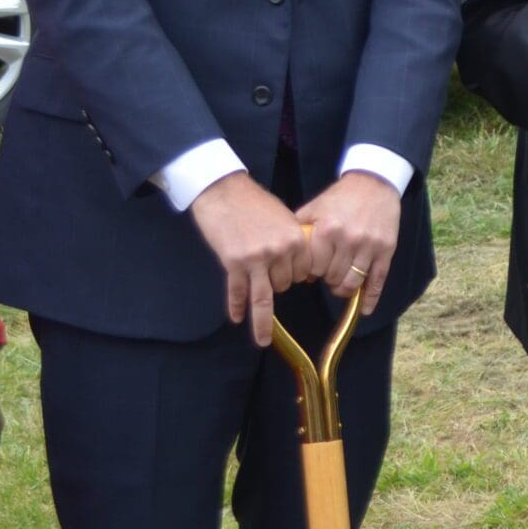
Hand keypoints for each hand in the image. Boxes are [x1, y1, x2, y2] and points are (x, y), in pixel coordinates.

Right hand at [189, 171, 309, 347]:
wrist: (223, 191)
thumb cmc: (254, 202)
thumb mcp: (284, 219)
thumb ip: (293, 243)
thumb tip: (300, 269)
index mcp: (296, 239)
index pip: (304, 272)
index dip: (297, 276)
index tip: (292, 278)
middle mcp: (279, 251)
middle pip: (285, 284)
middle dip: (278, 285)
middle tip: (267, 280)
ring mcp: (256, 259)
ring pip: (264, 297)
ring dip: (262, 316)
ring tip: (263, 338)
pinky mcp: (233, 263)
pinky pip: (238, 293)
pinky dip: (238, 308)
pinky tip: (238, 319)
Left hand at [296, 171, 402, 315]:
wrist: (374, 183)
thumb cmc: (340, 198)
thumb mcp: (313, 208)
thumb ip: (298, 230)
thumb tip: (288, 259)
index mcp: (328, 230)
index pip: (314, 268)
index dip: (311, 273)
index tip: (312, 271)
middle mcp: (349, 240)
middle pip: (333, 277)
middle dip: (327, 280)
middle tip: (326, 275)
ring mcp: (369, 246)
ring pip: (353, 282)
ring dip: (344, 288)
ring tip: (340, 285)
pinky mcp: (386, 250)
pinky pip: (377, 280)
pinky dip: (370, 298)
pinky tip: (364, 309)